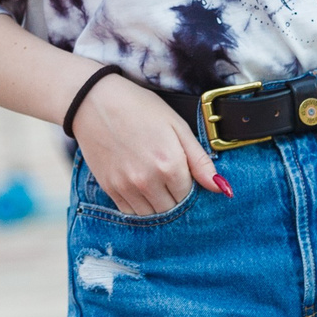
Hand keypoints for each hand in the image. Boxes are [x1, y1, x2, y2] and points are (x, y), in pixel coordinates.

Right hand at [73, 71, 222, 212]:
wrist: (93, 101)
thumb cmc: (139, 108)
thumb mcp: (176, 126)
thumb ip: (200, 160)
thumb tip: (222, 188)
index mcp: (169, 165)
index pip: (191, 196)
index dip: (191, 187)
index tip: (185, 174)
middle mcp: (148, 181)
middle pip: (173, 209)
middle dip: (177, 198)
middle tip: (171, 178)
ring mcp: (126, 187)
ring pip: (152, 215)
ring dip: (159, 205)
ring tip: (156, 184)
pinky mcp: (110, 188)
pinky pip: (131, 213)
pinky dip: (140, 206)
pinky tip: (140, 188)